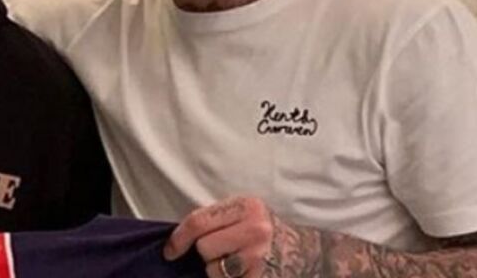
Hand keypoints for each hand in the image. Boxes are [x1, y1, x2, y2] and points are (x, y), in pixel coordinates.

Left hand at [165, 196, 286, 277]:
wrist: (305, 249)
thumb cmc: (264, 229)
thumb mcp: (244, 212)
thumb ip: (216, 218)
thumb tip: (178, 237)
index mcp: (247, 206)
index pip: (198, 222)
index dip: (178, 238)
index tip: (170, 251)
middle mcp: (255, 229)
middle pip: (204, 247)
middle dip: (207, 253)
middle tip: (223, 251)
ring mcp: (260, 256)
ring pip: (214, 269)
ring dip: (218, 270)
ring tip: (235, 263)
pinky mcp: (260, 277)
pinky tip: (242, 273)